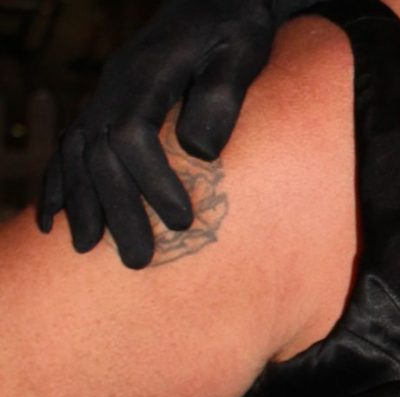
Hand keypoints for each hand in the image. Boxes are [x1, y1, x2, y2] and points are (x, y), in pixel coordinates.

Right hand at [36, 0, 286, 268]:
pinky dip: (57, 182)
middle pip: (101, 153)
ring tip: (88, 249)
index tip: (183, 222)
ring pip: (77, 153)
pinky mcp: (107, 103)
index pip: (134, 135)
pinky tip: (50, 219)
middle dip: (116, 209)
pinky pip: (69, 146)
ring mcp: (105, 94)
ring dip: (81, 203)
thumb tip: (202, 153)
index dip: (152, 181)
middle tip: (137, 260)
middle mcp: (116, 85)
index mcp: (148, 74)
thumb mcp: (241, 52)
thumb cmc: (236, 29)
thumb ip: (221, 96)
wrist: (215, 1)